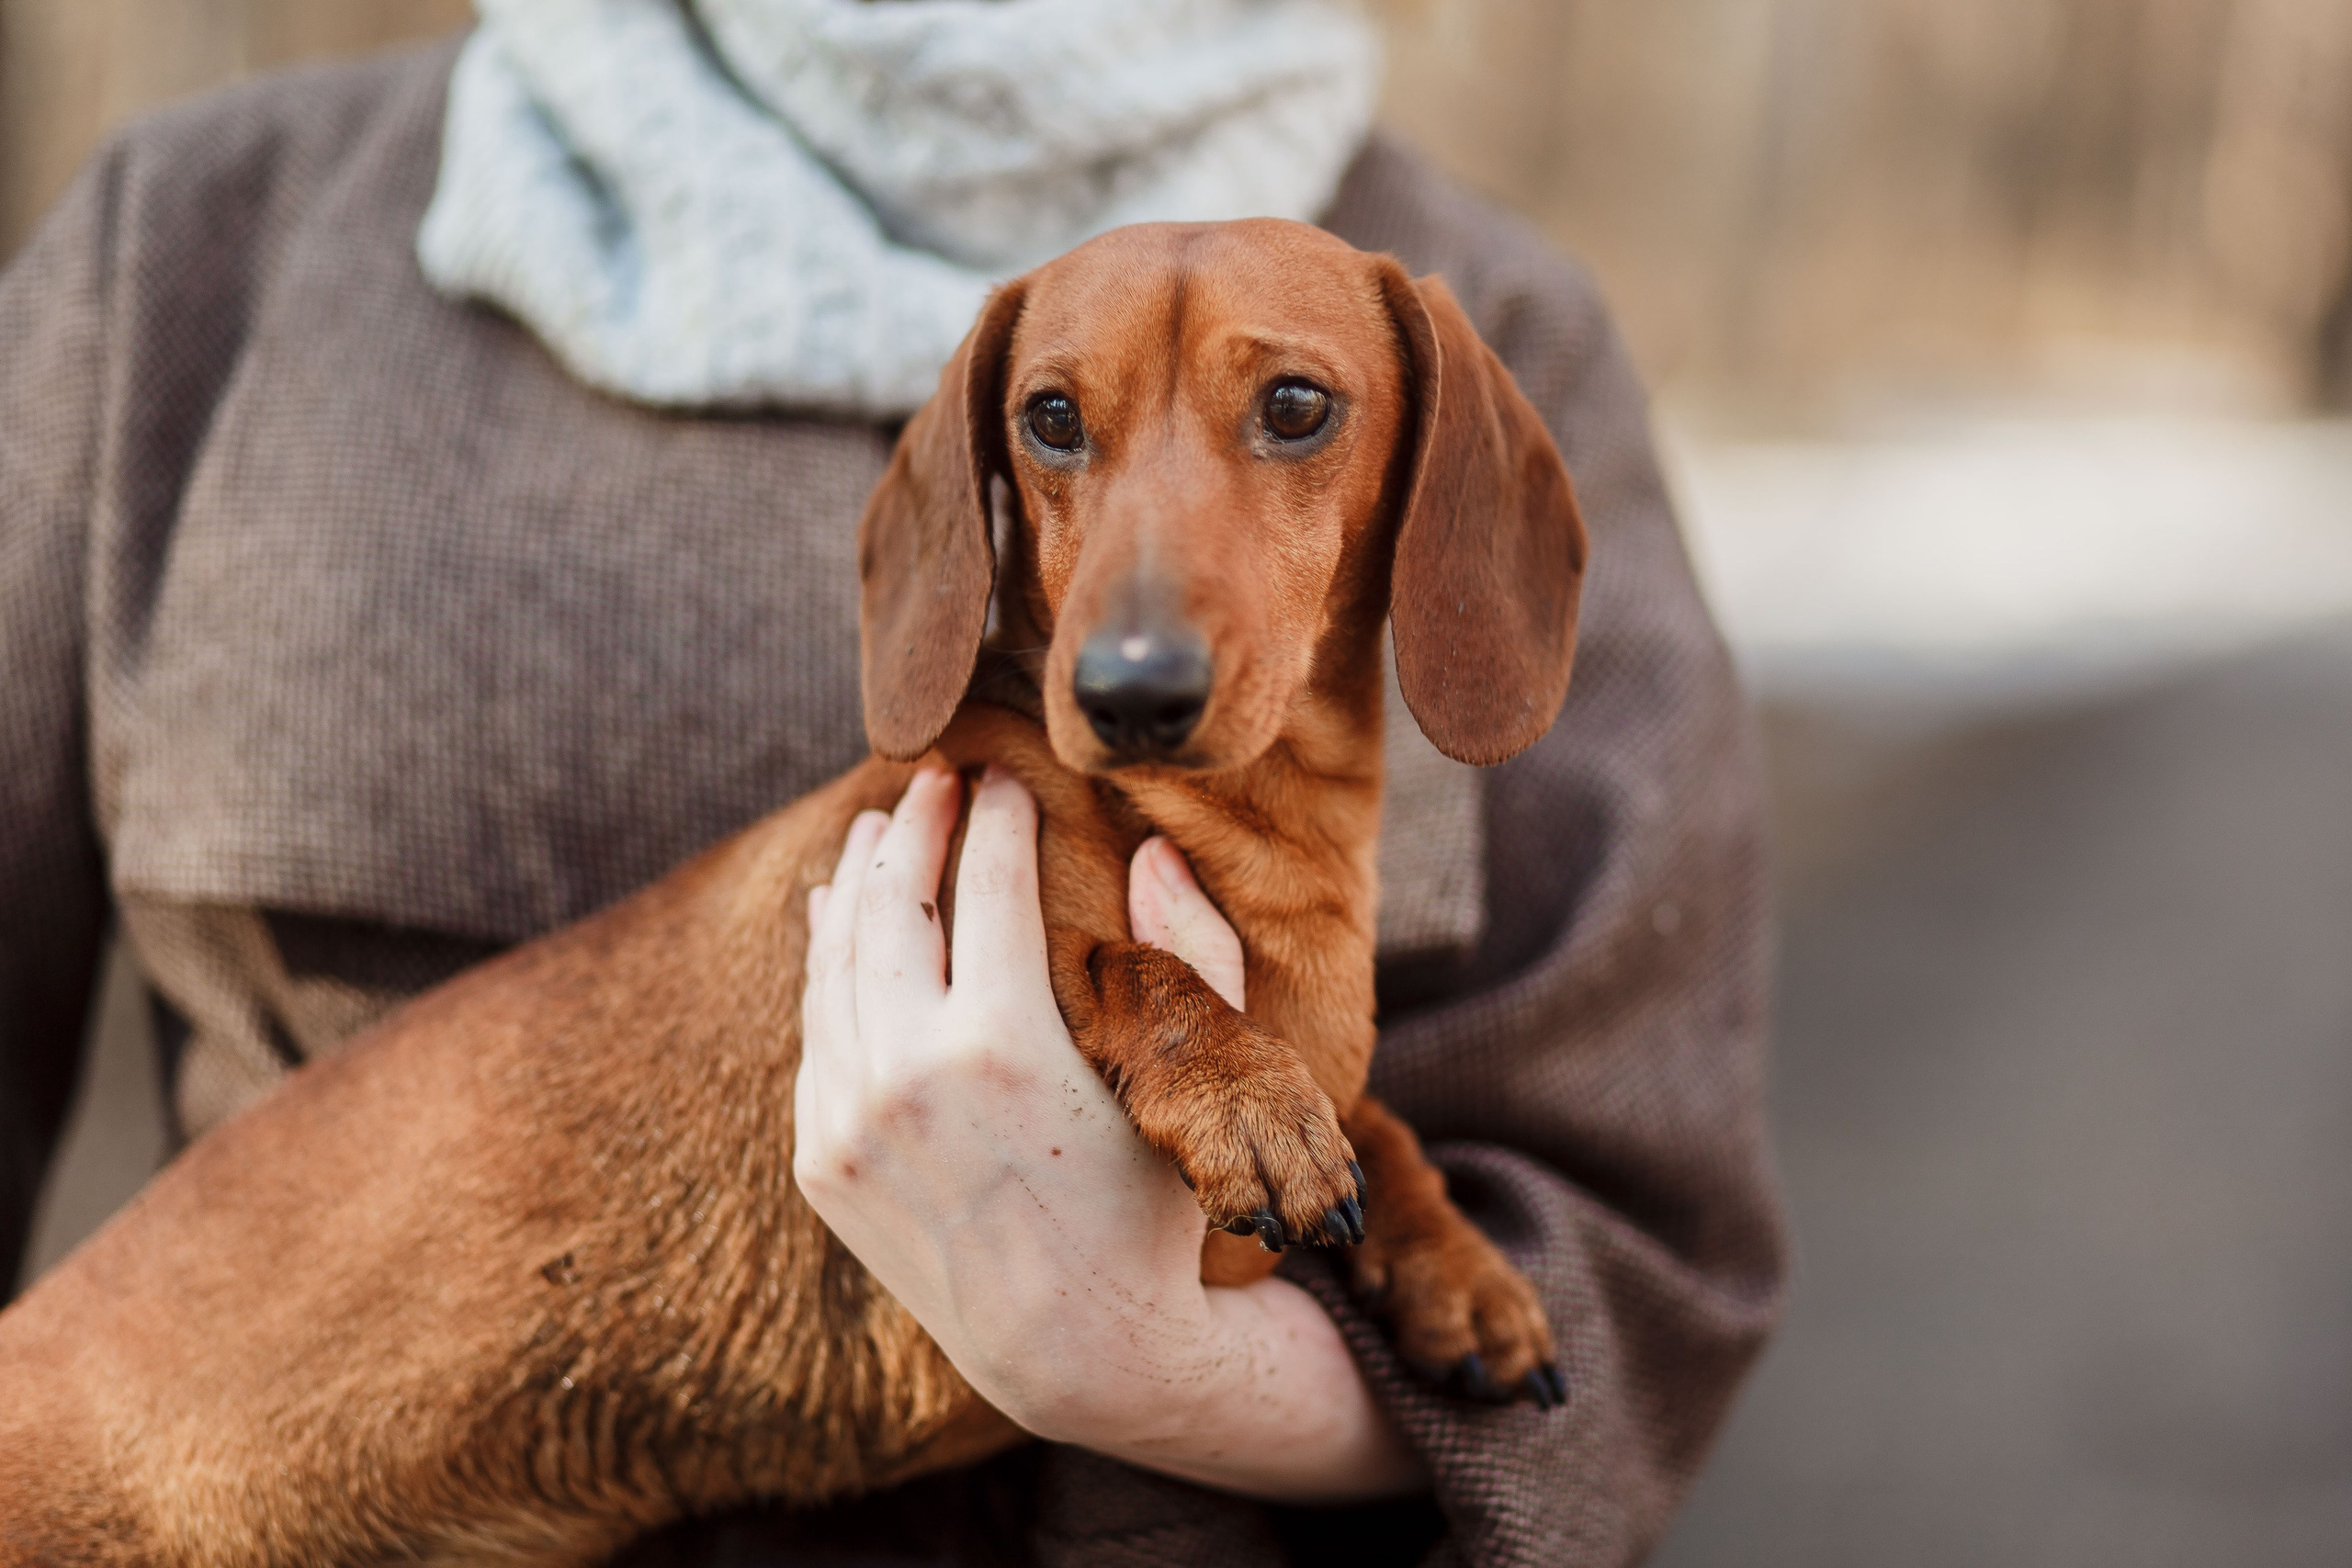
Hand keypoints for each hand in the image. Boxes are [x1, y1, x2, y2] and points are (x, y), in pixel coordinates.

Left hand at [794, 767, 1423, 1501]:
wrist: (1077, 1347)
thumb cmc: (1153, 1206)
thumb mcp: (1200, 1082)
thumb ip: (1192, 953)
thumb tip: (1156, 848)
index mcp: (1007, 1046)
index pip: (985, 885)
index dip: (995, 818)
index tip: (1005, 780)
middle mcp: (909, 1078)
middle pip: (891, 903)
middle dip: (914, 824)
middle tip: (936, 777)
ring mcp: (849, 1120)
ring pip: (836, 959)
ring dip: (858, 878)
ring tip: (882, 826)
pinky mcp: (821, 1157)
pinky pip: (815, 1029)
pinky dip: (825, 958)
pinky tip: (838, 914)